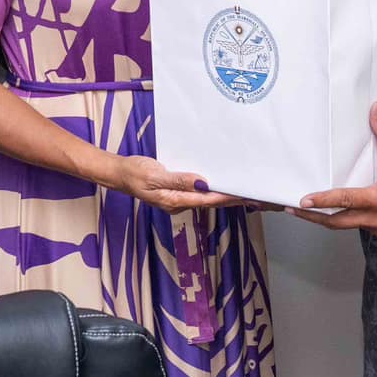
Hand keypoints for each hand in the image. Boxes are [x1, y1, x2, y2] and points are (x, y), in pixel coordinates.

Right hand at [115, 156, 243, 212]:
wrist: (120, 174)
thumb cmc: (135, 174)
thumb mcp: (155, 175)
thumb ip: (178, 180)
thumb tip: (202, 182)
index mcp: (175, 200)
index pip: (207, 200)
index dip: (227, 197)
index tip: (245, 194)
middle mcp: (180, 203)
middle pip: (212, 202)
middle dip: (233, 200)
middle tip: (256, 197)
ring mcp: (179, 199)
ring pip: (208, 199)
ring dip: (227, 196)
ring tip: (247, 192)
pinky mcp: (178, 193)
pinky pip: (200, 193)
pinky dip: (214, 190)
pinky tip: (224, 185)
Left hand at [292, 104, 376, 235]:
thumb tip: (374, 110)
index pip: (345, 200)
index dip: (322, 200)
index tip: (303, 201)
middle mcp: (376, 218)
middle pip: (336, 223)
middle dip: (312, 217)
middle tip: (291, 210)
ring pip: (345, 226)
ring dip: (326, 220)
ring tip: (307, 213)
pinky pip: (357, 226)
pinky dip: (343, 220)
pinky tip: (335, 213)